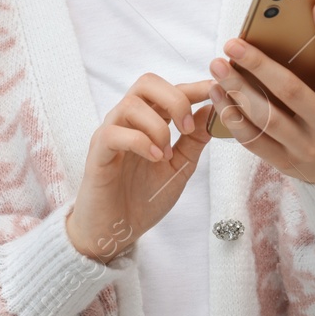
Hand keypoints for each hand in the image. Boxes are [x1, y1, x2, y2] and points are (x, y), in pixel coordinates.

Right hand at [66, 75, 213, 263]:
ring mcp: (110, 134)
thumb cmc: (143, 199)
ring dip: (158, 127)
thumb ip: (194, 140)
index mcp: (148, 122)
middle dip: (175, 99)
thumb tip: (213, 109)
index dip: (194, 86)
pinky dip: (140, 142)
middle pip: (147, 83)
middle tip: (188, 129)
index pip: (170, 90)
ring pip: (131, 105)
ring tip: (167, 154)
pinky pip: (113, 133)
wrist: (115, 232)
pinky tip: (155, 159)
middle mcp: (127, 122)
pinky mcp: (97, 153)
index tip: (218, 90)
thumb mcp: (179, 168)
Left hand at [207, 0, 314, 183]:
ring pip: (267, 117)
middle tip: (232, 43)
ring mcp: (307, 146)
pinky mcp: (285, 162)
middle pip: (291, 90)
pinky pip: (254, 140)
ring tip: (217, 66)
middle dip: (258, 65)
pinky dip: (234, 118)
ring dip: (238, 90)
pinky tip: (218, 97)